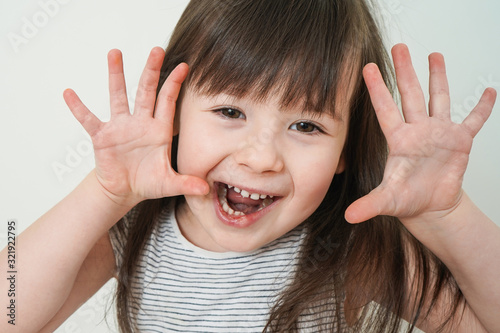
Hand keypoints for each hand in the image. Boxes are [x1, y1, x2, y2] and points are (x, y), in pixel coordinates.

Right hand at [63, 47, 208, 205]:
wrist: (124, 190)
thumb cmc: (147, 182)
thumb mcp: (168, 183)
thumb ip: (186, 183)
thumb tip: (204, 190)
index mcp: (159, 130)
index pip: (168, 102)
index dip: (175, 84)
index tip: (184, 66)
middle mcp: (140, 123)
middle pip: (146, 91)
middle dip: (151, 71)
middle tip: (156, 50)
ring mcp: (120, 127)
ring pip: (118, 96)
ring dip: (116, 76)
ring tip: (115, 53)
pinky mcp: (102, 136)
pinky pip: (89, 120)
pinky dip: (79, 108)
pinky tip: (69, 93)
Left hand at [345, 44, 496, 223]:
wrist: (430, 207)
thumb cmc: (407, 201)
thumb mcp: (387, 201)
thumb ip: (369, 205)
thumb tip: (348, 216)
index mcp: (398, 140)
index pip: (385, 109)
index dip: (377, 89)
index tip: (369, 67)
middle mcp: (417, 130)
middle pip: (410, 94)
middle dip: (405, 71)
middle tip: (399, 47)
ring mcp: (438, 133)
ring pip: (438, 99)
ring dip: (438, 77)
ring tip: (435, 55)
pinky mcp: (460, 141)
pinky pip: (474, 120)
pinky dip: (482, 108)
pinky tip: (490, 92)